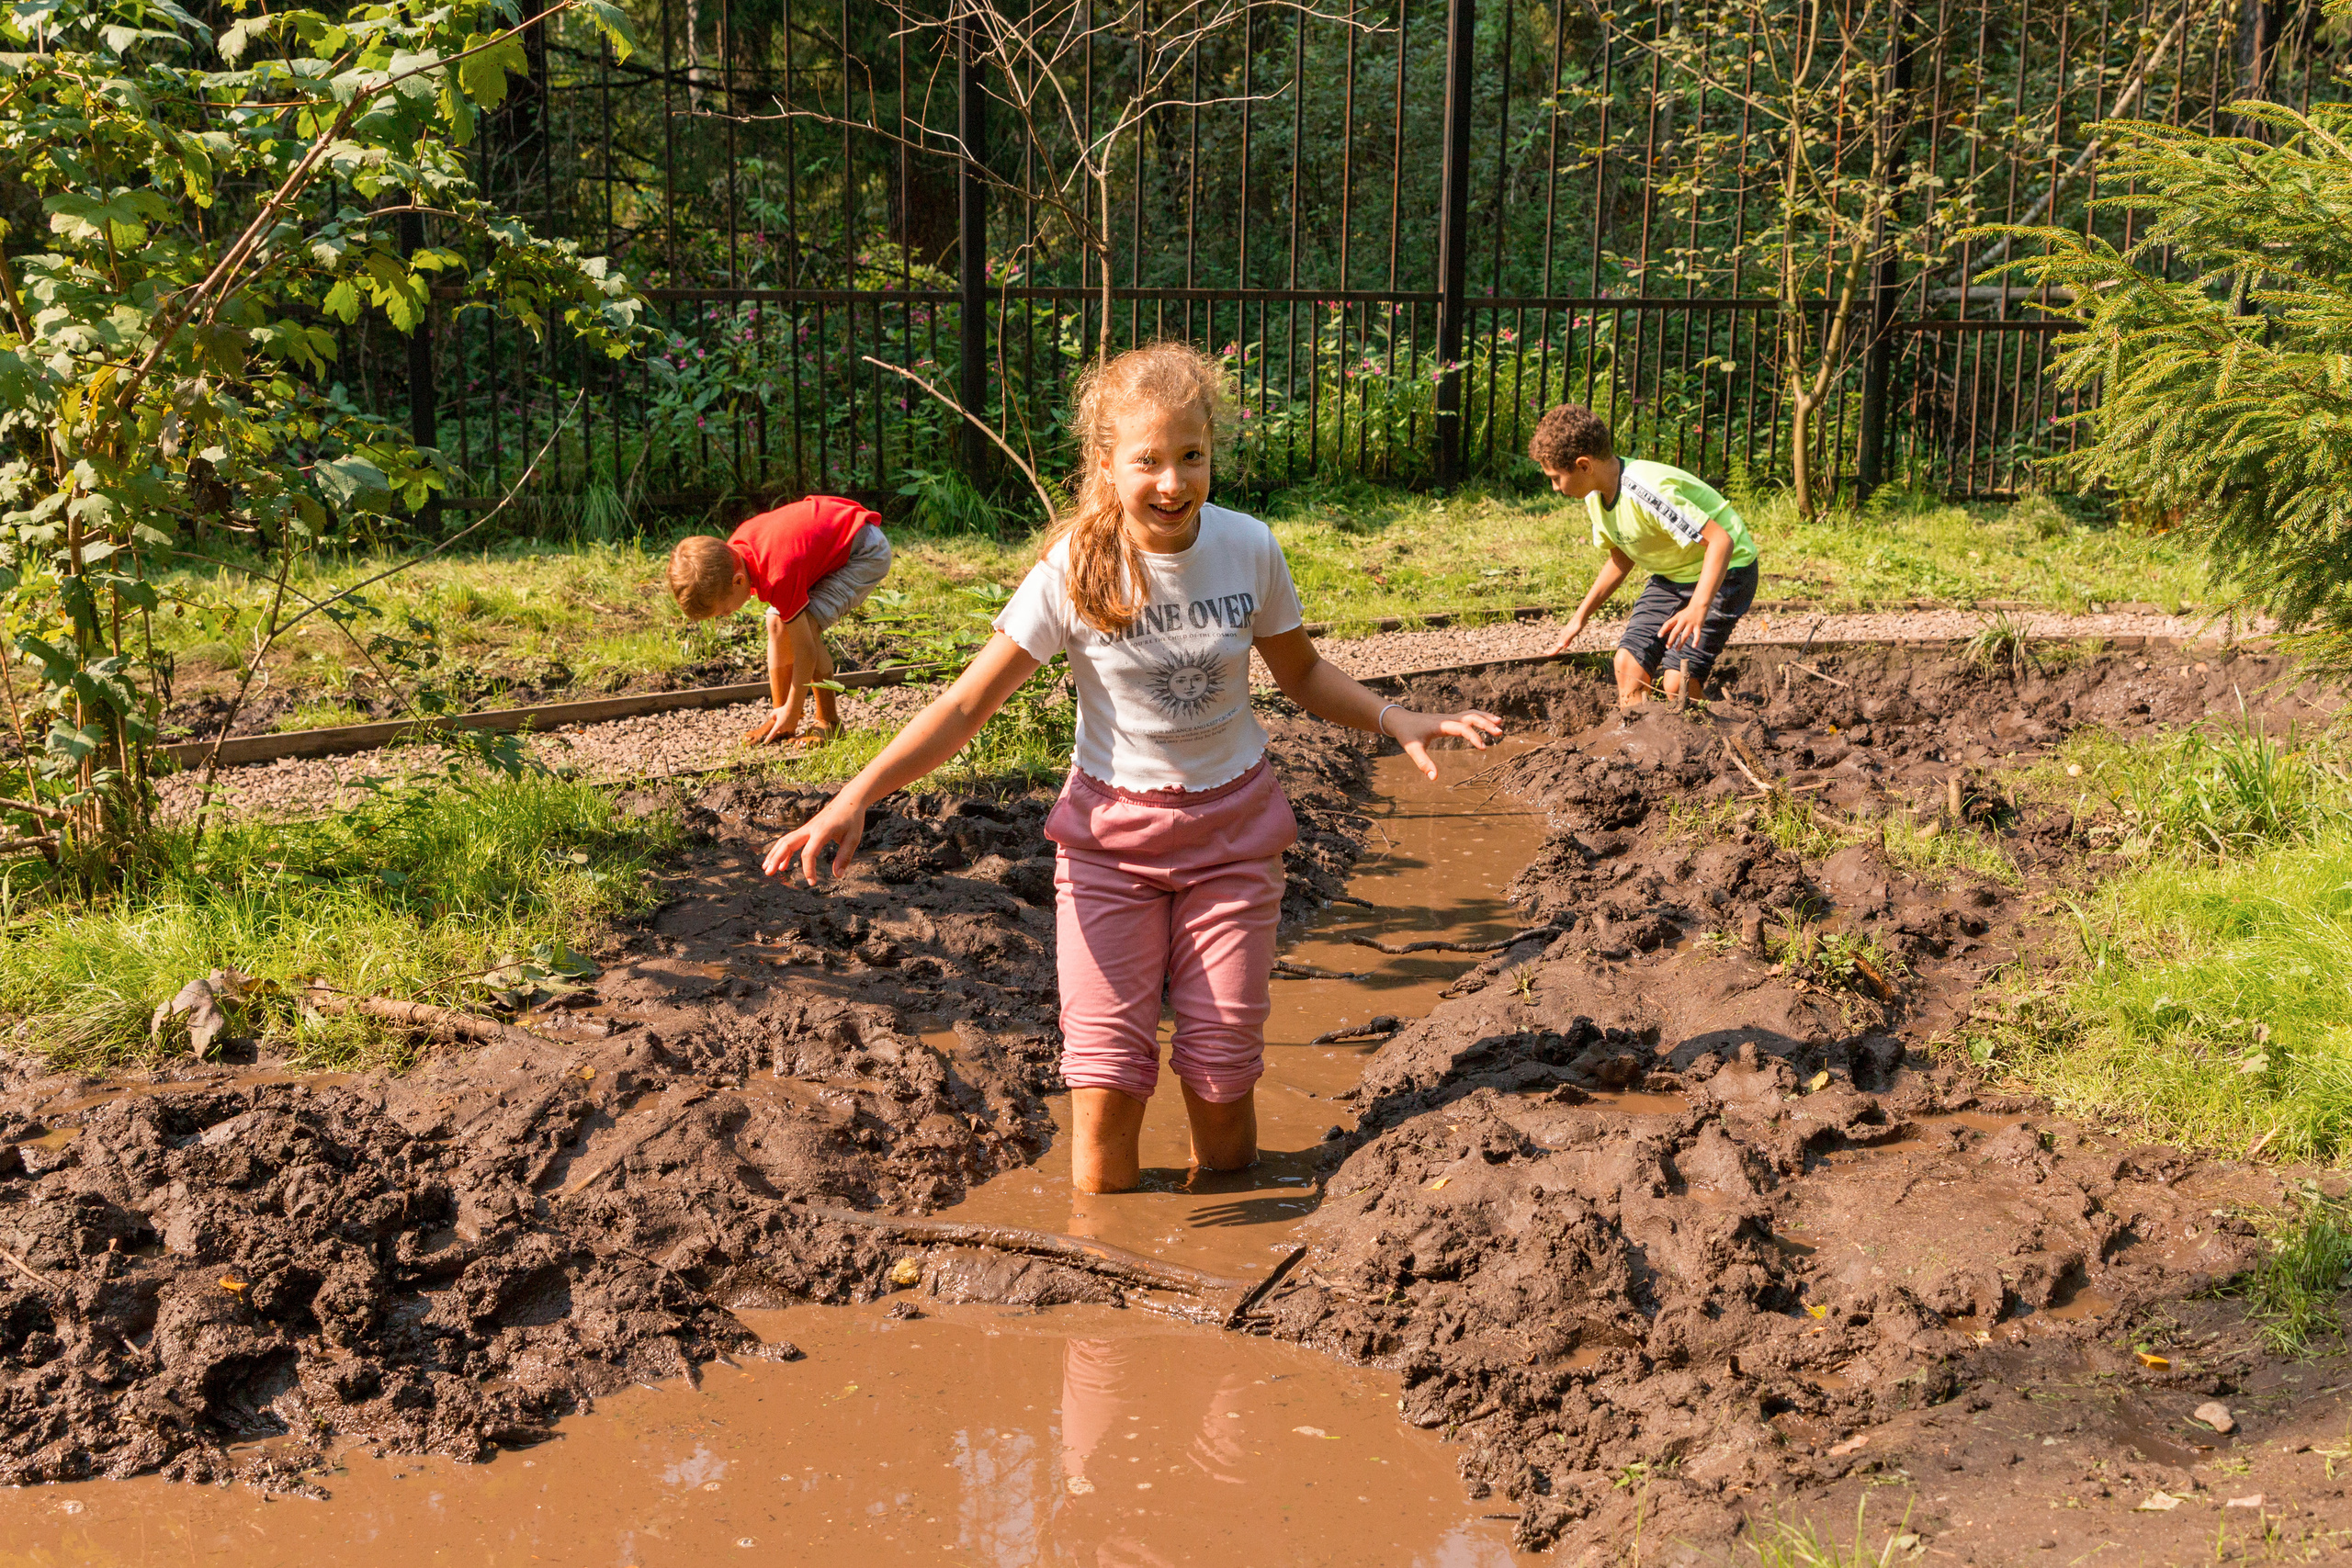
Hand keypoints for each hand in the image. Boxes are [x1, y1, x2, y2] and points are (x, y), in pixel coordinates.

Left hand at [744, 705, 797, 745]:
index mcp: (778, 726)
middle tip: (781, 718)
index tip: (765, 743)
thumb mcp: (774, 712)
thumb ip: (772, 716)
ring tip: (786, 717)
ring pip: (785, 728)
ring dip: (784, 724)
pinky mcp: (794, 727)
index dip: (768, 738)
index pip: (772, 734)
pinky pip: (790, 727)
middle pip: (779, 730)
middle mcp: (784, 729)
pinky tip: (791, 718)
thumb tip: (774, 719)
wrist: (793, 708)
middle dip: (779, 726)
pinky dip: (789, 724)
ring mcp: (789, 728)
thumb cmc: (783, 710)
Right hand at [764, 793, 866, 882]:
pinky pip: (791, 840)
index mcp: (822, 831)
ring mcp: (806, 828)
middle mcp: (810, 828)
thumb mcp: (853, 838)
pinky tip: (782, 865)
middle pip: (787, 843)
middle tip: (769, 873)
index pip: (808, 853)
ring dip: (775, 854)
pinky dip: (784, 852)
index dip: (808, 869)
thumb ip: (844, 857)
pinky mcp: (806, 829)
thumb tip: (838, 876)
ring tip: (767, 869)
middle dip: (776, 858)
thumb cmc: (852, 819)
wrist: (849, 800)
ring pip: (785, 841)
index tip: (812, 882)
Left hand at [1384, 708, 1504, 779]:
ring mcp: (1449, 717)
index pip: (1463, 728)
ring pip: (1471, 714)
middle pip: (1471, 717)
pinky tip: (1487, 722)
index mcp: (1442, 725)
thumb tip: (1434, 778)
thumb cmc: (1406, 734)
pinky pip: (1467, 716)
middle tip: (1500, 732)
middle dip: (1486, 723)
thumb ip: (1423, 763)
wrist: (1400, 719)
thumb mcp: (1412, 748)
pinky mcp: (1449, 719)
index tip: (1484, 748)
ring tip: (1500, 723)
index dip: (1474, 737)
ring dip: (1485, 717)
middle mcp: (1448, 718)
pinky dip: (1479, 717)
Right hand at [1548, 615, 1587, 656]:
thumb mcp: (1572, 633)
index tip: (1546, 654)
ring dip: (1558, 647)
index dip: (1552, 651)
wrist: (1581, 616)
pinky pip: (1567, 641)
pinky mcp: (1571, 632)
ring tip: (1555, 650)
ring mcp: (1567, 634)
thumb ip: (1566, 639)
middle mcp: (1564, 636)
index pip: (1557, 646)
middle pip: (1557, 645)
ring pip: (1561, 642)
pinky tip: (1566, 646)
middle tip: (1546, 653)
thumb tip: (1559, 646)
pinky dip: (1566, 644)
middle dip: (1552, 650)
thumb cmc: (1577, 624)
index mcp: (1564, 637)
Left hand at [1660, 603, 1706, 649]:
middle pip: (1675, 631)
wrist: (1699, 605)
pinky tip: (1693, 646)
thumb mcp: (1678, 616)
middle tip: (1668, 647)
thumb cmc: (1686, 613)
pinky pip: (1697, 635)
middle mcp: (1683, 621)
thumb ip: (1672, 624)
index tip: (1659, 636)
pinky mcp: (1698, 626)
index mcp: (1677, 618)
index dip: (1663, 630)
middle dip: (1671, 640)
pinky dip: (1696, 640)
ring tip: (1677, 649)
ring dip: (1680, 643)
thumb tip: (1664, 632)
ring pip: (1685, 635)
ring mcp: (1691, 624)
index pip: (1668, 624)